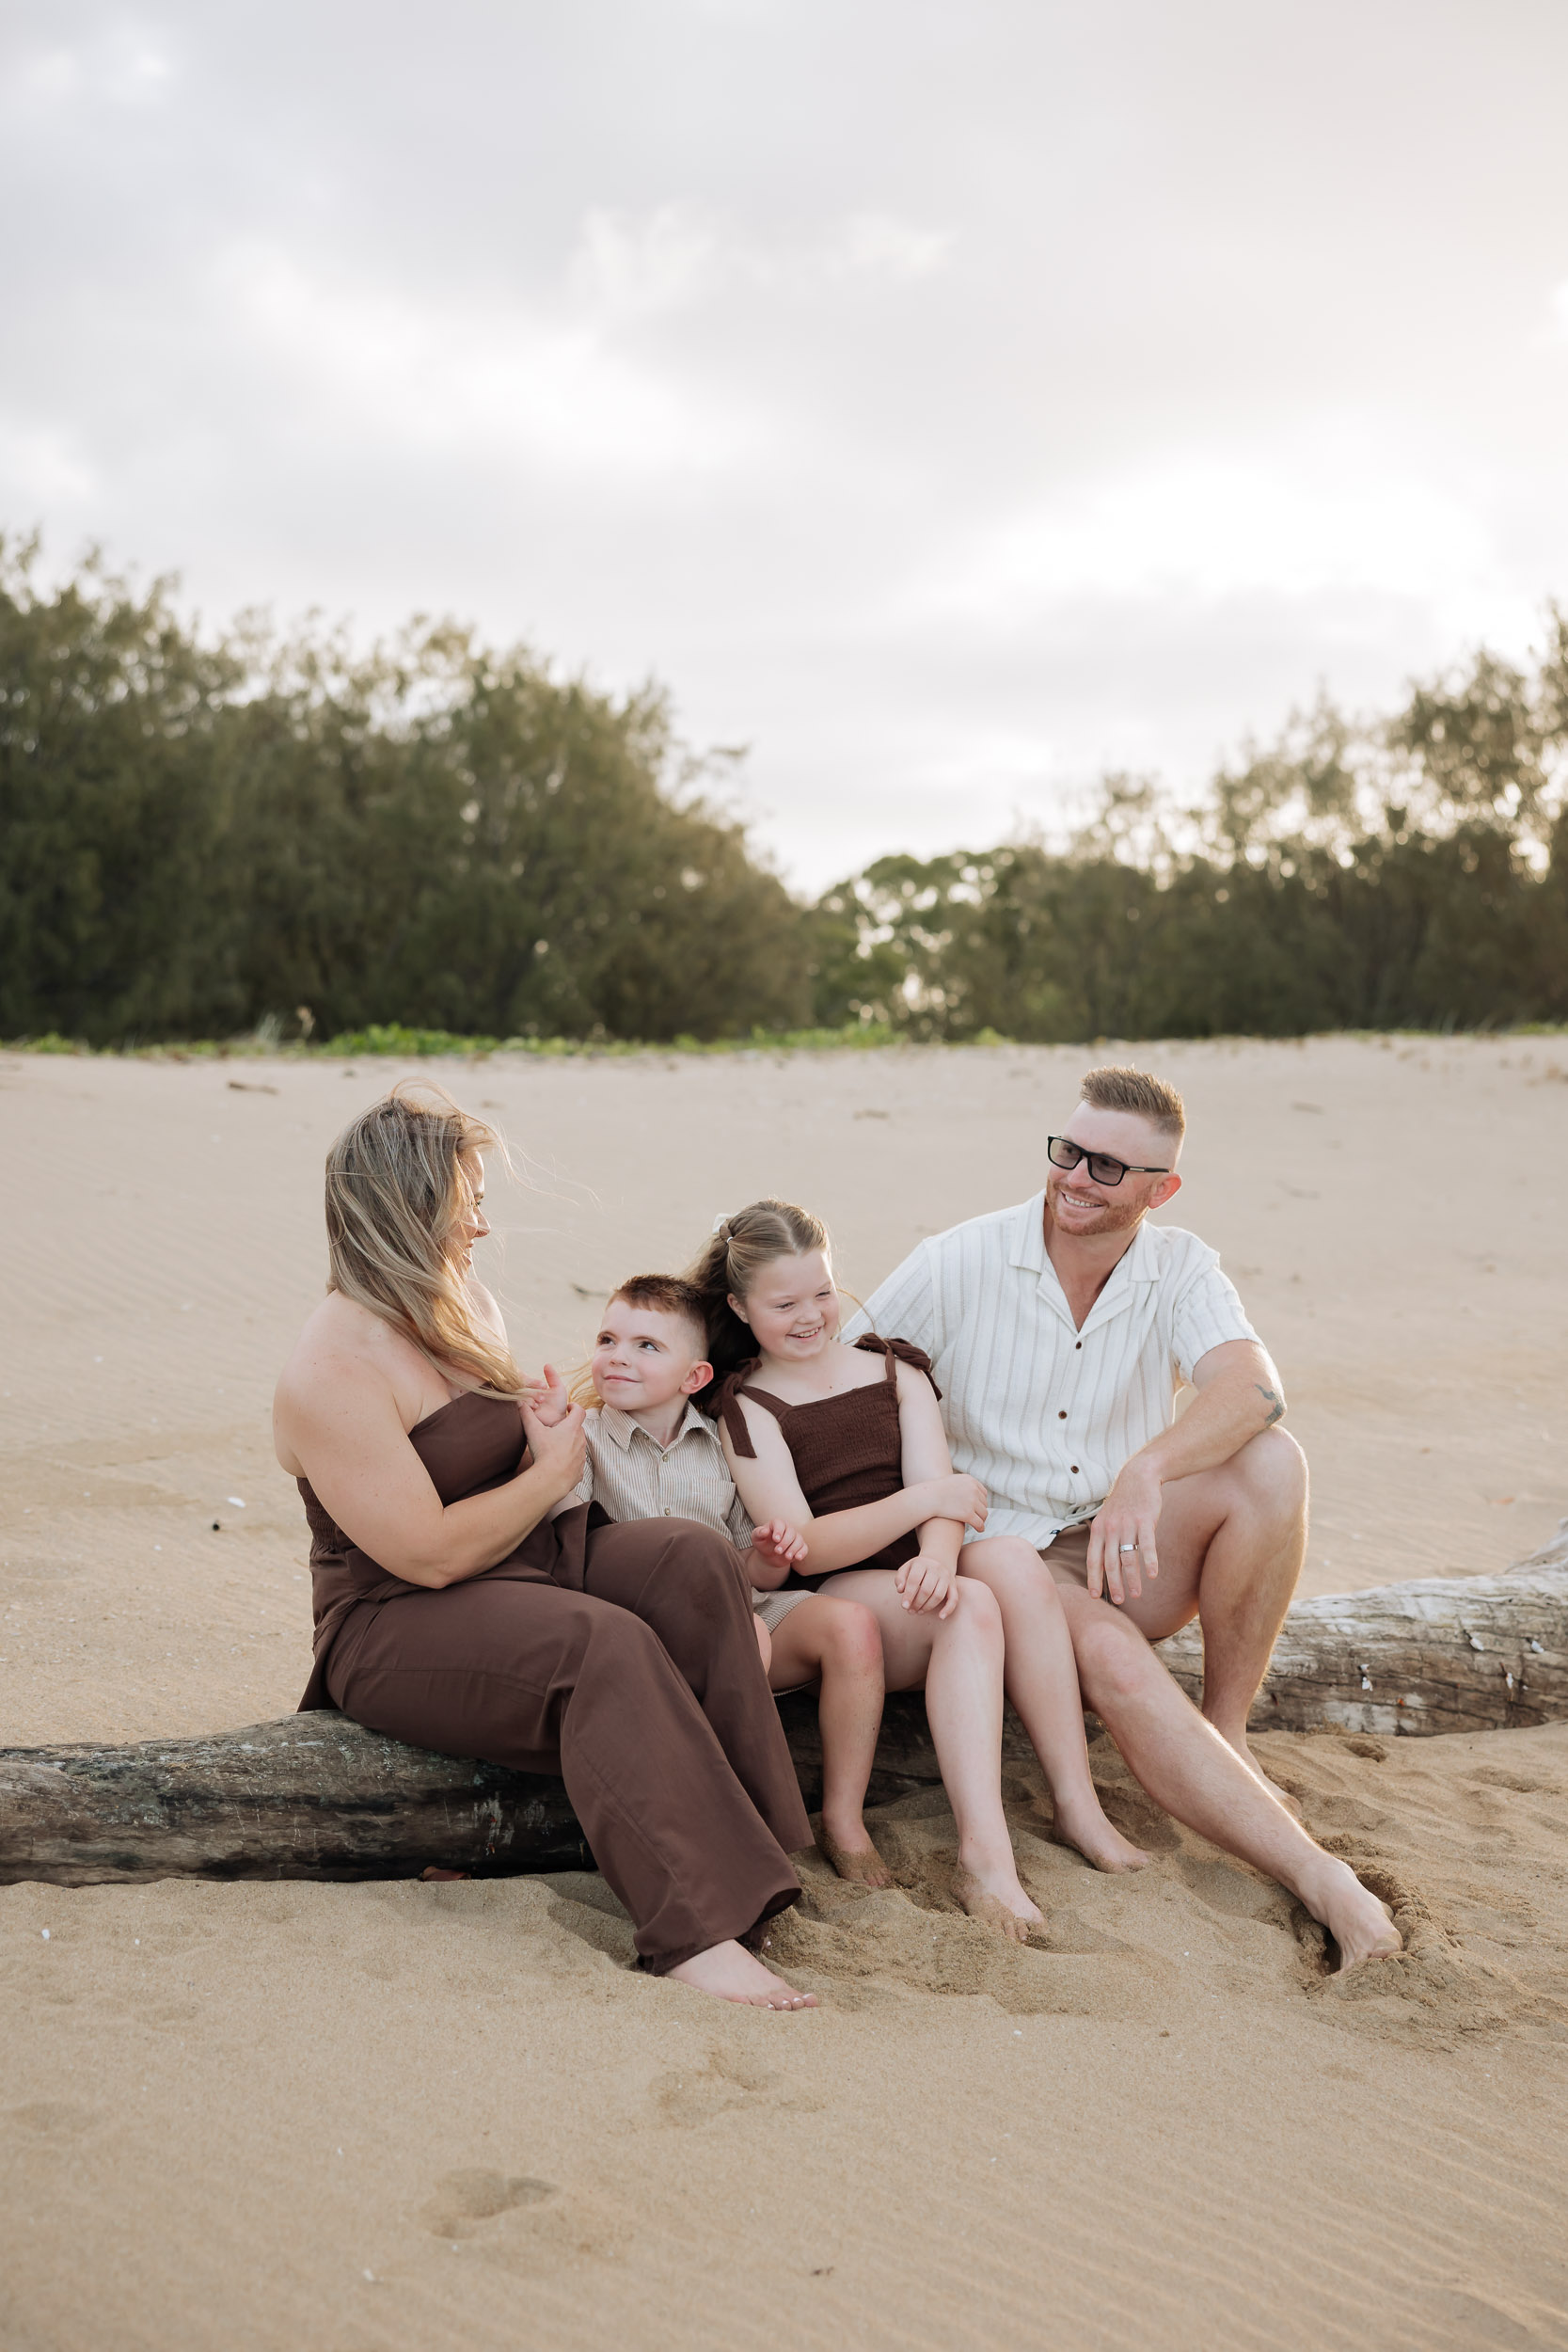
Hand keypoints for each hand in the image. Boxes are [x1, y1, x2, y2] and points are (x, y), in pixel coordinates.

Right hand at [519, 1396, 585, 1498]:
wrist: (552, 1479)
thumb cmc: (544, 1453)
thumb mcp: (533, 1431)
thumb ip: (526, 1415)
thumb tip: (520, 1402)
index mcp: (572, 1428)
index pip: (579, 1411)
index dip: (575, 1407)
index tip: (568, 1407)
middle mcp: (581, 1440)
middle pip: (578, 1428)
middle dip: (570, 1426)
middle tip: (558, 1428)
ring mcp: (582, 1456)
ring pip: (579, 1445)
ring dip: (571, 1443)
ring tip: (556, 1447)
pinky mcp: (580, 1470)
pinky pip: (577, 1462)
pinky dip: (570, 1460)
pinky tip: (559, 1463)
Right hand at [523, 1364, 573, 1428]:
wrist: (558, 1421)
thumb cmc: (558, 1404)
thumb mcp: (557, 1388)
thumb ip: (552, 1376)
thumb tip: (547, 1364)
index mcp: (531, 1387)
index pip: (524, 1379)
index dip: (533, 1382)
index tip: (543, 1386)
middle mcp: (524, 1394)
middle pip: (520, 1388)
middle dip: (532, 1392)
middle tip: (542, 1398)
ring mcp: (521, 1404)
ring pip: (519, 1397)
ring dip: (530, 1399)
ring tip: (540, 1403)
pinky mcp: (520, 1413)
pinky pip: (518, 1407)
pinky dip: (526, 1406)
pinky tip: (535, 1408)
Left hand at [750, 1520, 808, 1571]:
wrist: (769, 1554)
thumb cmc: (762, 1543)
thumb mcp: (756, 1538)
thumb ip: (758, 1533)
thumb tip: (764, 1531)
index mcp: (777, 1524)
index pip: (780, 1524)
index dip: (778, 1531)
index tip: (775, 1539)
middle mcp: (788, 1528)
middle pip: (791, 1532)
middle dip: (785, 1543)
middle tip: (777, 1551)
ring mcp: (795, 1537)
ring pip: (799, 1540)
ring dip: (793, 1549)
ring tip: (786, 1557)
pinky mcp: (800, 1547)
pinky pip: (804, 1548)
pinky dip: (802, 1552)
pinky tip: (797, 1558)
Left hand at [895, 1551, 958, 1617]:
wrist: (938, 1559)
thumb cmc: (918, 1568)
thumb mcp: (906, 1568)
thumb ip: (900, 1578)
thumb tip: (900, 1590)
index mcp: (922, 1563)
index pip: (914, 1580)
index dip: (909, 1594)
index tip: (904, 1606)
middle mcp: (936, 1569)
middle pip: (926, 1589)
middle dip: (917, 1603)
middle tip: (910, 1611)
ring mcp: (946, 1576)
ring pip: (938, 1595)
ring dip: (928, 1607)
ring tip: (919, 1612)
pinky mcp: (953, 1585)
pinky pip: (954, 1598)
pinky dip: (948, 1609)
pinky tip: (941, 1617)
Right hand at [920, 1473, 988, 1532]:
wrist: (928, 1498)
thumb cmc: (936, 1491)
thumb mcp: (953, 1481)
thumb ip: (963, 1485)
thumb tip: (971, 1492)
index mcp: (971, 1481)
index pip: (983, 1493)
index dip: (981, 1501)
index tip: (977, 1508)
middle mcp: (974, 1490)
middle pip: (984, 1503)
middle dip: (980, 1510)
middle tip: (976, 1517)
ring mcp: (972, 1502)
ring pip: (984, 1514)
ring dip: (982, 1519)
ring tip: (978, 1523)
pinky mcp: (968, 1514)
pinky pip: (979, 1523)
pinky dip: (981, 1527)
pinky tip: (979, 1529)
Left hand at [1086, 1460, 1161, 1603]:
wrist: (1138, 1477)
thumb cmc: (1122, 1503)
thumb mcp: (1106, 1518)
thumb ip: (1104, 1539)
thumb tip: (1102, 1565)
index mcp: (1098, 1529)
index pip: (1093, 1559)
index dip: (1093, 1578)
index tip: (1095, 1596)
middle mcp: (1110, 1529)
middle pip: (1110, 1563)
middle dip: (1113, 1584)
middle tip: (1118, 1601)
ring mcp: (1127, 1525)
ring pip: (1128, 1558)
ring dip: (1132, 1579)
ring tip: (1136, 1595)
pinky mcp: (1145, 1521)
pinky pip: (1147, 1545)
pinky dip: (1150, 1562)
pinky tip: (1153, 1575)